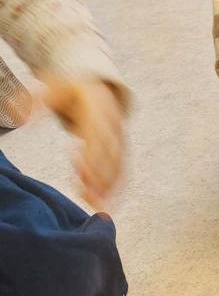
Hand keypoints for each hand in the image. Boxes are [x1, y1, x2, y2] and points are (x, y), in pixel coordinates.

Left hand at [42, 78, 125, 208]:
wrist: (97, 88)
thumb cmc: (70, 92)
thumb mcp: (52, 90)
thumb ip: (36, 103)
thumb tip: (18, 115)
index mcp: (97, 111)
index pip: (97, 137)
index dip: (92, 157)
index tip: (82, 176)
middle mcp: (112, 126)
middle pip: (110, 154)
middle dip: (101, 178)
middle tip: (88, 198)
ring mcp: (120, 138)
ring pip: (119, 165)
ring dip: (109, 187)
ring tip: (96, 207)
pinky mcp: (122, 149)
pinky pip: (123, 170)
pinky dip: (117, 188)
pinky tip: (106, 203)